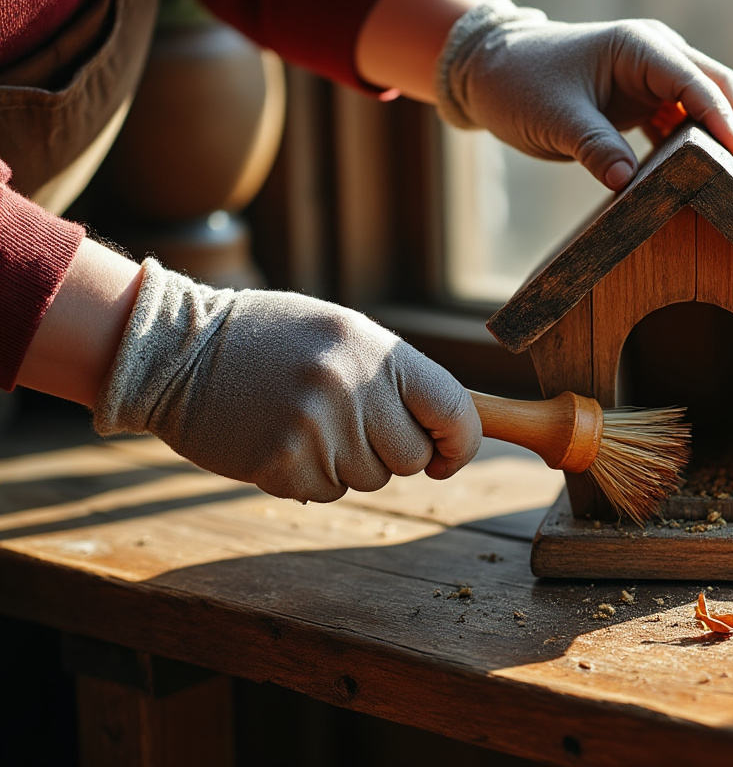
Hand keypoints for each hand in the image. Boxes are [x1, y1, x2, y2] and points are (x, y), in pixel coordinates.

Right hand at [93, 260, 480, 501]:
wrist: (176, 349)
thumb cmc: (270, 341)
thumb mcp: (342, 336)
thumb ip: (395, 378)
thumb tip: (449, 429)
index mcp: (378, 351)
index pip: (453, 409)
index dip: (460, 442)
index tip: (447, 454)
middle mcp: (354, 388)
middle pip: (412, 456)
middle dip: (393, 453)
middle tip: (352, 426)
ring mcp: (318, 428)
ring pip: (371, 478)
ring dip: (347, 463)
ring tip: (306, 421)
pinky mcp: (283, 464)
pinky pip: (327, 492)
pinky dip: (311, 476)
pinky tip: (280, 439)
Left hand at [435, 0, 732, 188]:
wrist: (491, 73)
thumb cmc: (521, 86)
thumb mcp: (555, 119)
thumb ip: (595, 148)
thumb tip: (628, 182)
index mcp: (636, 47)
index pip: (694, 82)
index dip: (722, 118)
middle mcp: (653, 54)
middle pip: (713, 86)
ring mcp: (651, 75)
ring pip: (704, 102)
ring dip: (720, 135)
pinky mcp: (644, 97)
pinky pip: (683, 119)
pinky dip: (697, 143)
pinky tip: (707, 172)